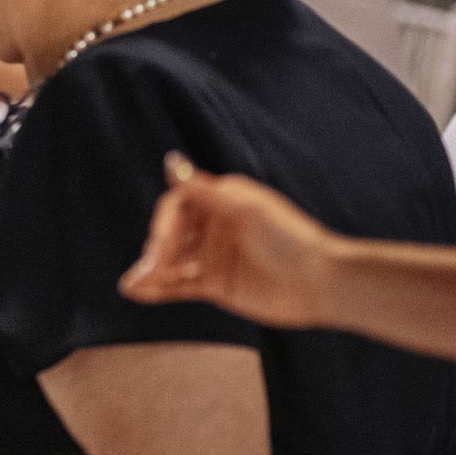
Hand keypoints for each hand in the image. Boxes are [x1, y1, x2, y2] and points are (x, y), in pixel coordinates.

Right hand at [118, 153, 338, 327]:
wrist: (325, 285)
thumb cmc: (290, 239)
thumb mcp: (246, 211)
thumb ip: (204, 190)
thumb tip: (170, 161)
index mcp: (219, 200)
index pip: (176, 208)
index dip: (164, 227)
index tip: (158, 248)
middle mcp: (212, 226)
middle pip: (171, 236)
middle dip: (155, 254)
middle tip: (147, 272)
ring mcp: (213, 256)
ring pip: (172, 263)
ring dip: (151, 273)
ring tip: (131, 286)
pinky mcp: (217, 284)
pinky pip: (181, 285)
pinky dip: (161, 289)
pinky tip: (141, 294)